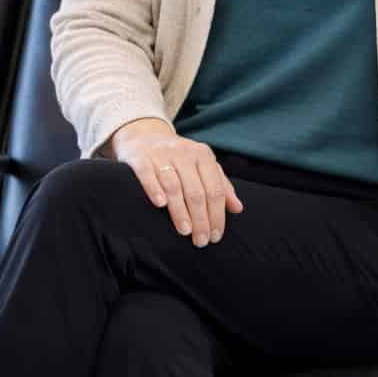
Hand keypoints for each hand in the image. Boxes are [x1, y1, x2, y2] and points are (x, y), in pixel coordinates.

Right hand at [112, 127, 243, 244]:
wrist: (143, 135)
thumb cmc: (178, 157)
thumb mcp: (202, 166)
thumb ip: (220, 185)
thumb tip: (238, 208)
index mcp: (202, 155)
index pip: (214, 189)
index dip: (217, 215)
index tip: (216, 236)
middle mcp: (183, 153)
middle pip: (196, 191)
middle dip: (200, 219)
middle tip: (201, 241)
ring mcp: (161, 154)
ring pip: (173, 185)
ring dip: (180, 211)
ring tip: (185, 231)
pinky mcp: (139, 157)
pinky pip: (147, 173)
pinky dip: (154, 188)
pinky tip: (160, 205)